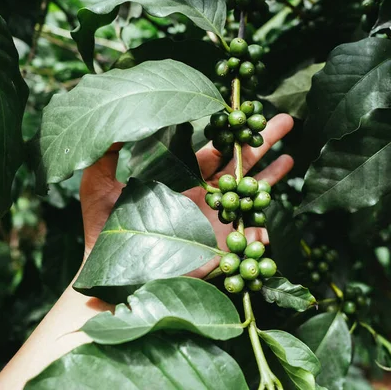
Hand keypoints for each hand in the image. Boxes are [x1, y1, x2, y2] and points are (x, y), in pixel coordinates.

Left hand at [79, 114, 294, 275]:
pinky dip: (257, 236)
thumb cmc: (102, 233)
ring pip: (248, 196)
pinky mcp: (218, 248)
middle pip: (239, 165)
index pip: (213, 150)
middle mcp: (202, 196)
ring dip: (270, 179)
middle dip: (262, 143)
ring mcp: (213, 221)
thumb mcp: (98, 186)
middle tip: (285, 121)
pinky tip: (267, 230)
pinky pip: (244, 240)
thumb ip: (107, 154)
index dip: (232, 133)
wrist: (111, 277)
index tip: (248, 113)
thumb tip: (119, 118)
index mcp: (181, 178)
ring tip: (291, 158)